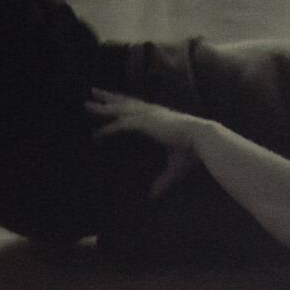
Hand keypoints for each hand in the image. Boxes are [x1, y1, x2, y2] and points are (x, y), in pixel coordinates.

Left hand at [86, 89, 202, 196]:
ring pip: (118, 109)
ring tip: (86, 103)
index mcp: (160, 117)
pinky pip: (120, 125)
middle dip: (109, 97)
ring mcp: (147, 115)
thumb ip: (162, 181)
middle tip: (94, 92)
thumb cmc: (194, 151)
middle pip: (125, 102)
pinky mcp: (144, 122)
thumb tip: (153, 197)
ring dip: (102, 107)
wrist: (203, 140)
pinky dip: (107, 130)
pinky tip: (96, 135)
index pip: (137, 108)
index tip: (114, 103)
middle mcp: (152, 112)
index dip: (125, 105)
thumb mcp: (174, 167)